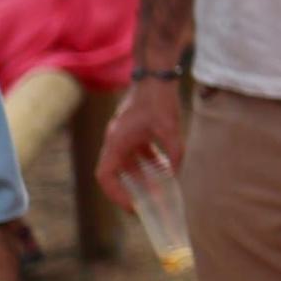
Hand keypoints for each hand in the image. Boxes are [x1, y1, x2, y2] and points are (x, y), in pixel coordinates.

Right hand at [95, 78, 183, 210]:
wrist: (157, 75)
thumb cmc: (159, 100)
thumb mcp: (171, 129)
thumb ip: (174, 154)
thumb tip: (175, 175)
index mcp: (116, 141)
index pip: (105, 175)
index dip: (115, 193)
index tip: (132, 205)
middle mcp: (116, 140)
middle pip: (116, 172)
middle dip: (130, 190)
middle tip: (146, 205)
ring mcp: (124, 134)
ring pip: (128, 163)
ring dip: (140, 177)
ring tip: (157, 192)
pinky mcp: (134, 129)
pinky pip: (137, 153)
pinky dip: (148, 163)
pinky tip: (165, 170)